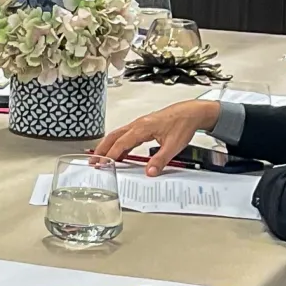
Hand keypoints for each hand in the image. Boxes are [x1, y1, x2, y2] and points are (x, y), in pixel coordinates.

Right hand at [88, 100, 215, 174]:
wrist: (192, 112)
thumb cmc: (183, 123)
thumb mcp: (173, 145)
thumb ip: (160, 160)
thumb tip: (149, 172)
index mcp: (142, 128)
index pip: (121, 143)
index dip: (110, 155)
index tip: (102, 164)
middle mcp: (138, 124)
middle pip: (114, 136)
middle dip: (102, 149)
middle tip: (93, 161)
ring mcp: (140, 124)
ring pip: (119, 135)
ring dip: (108, 145)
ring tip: (101, 157)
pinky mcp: (144, 125)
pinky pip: (126, 134)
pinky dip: (119, 143)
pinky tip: (120, 152)